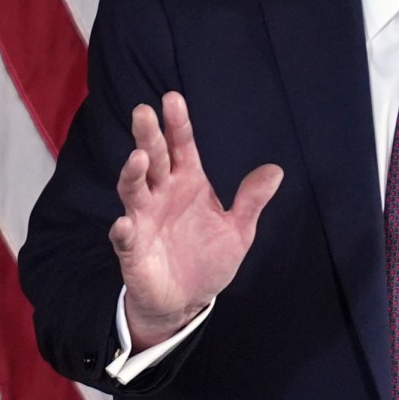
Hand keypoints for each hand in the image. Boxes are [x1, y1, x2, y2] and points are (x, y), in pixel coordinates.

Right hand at [110, 91, 281, 351]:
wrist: (187, 300)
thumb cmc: (208, 259)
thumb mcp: (239, 230)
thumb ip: (251, 200)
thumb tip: (276, 170)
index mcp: (188, 182)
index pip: (181, 146)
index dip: (177, 124)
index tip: (172, 99)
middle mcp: (162, 194)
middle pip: (153, 158)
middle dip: (148, 136)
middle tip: (143, 111)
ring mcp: (144, 219)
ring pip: (133, 190)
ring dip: (133, 174)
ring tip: (138, 159)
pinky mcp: (133, 249)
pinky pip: (124, 237)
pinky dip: (123, 231)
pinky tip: (124, 224)